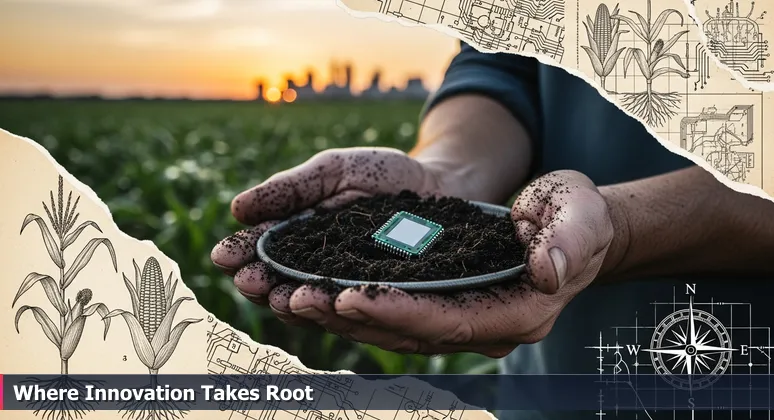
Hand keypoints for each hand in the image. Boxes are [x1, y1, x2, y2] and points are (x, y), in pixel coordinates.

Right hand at [210, 147, 449, 324]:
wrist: (441, 184)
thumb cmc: (384, 174)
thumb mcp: (333, 170)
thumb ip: (290, 188)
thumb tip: (237, 208)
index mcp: (298, 234)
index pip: (262, 249)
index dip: (242, 254)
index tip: (225, 257)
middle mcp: (316, 265)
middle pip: (279, 282)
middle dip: (260, 283)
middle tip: (249, 281)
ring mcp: (345, 284)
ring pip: (310, 301)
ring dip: (289, 303)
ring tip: (278, 297)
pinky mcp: (377, 297)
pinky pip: (352, 306)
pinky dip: (334, 307)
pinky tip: (322, 303)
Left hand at [280, 170, 619, 356]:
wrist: (574, 225)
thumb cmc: (578, 216)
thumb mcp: (580, 217)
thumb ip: (568, 244)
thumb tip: (547, 273)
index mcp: (518, 312)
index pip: (448, 320)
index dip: (398, 312)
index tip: (349, 299)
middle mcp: (485, 325)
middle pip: (410, 332)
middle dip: (353, 318)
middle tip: (297, 299)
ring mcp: (465, 320)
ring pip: (394, 328)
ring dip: (342, 315)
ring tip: (290, 296)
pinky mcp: (447, 304)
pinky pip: (395, 312)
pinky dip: (355, 303)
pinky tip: (317, 288)